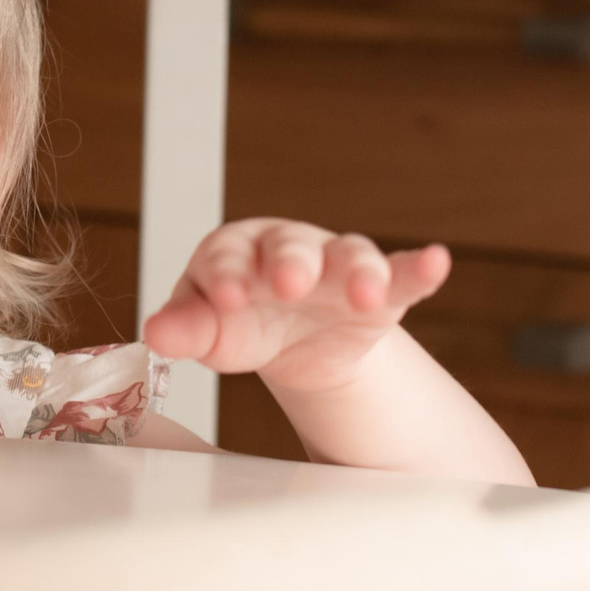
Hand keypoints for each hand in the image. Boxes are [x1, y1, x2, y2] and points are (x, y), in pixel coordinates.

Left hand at [142, 219, 450, 396]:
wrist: (293, 342)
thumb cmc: (241, 323)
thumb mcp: (211, 331)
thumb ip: (186, 329)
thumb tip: (154, 334)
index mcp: (235, 251)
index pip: (226, 256)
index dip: (225, 277)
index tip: (223, 300)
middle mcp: (288, 249)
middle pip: (290, 248)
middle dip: (290, 264)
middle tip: (289, 284)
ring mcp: (336, 267)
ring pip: (350, 256)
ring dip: (359, 272)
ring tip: (364, 292)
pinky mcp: (380, 292)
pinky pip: (402, 273)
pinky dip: (419, 268)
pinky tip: (435, 263)